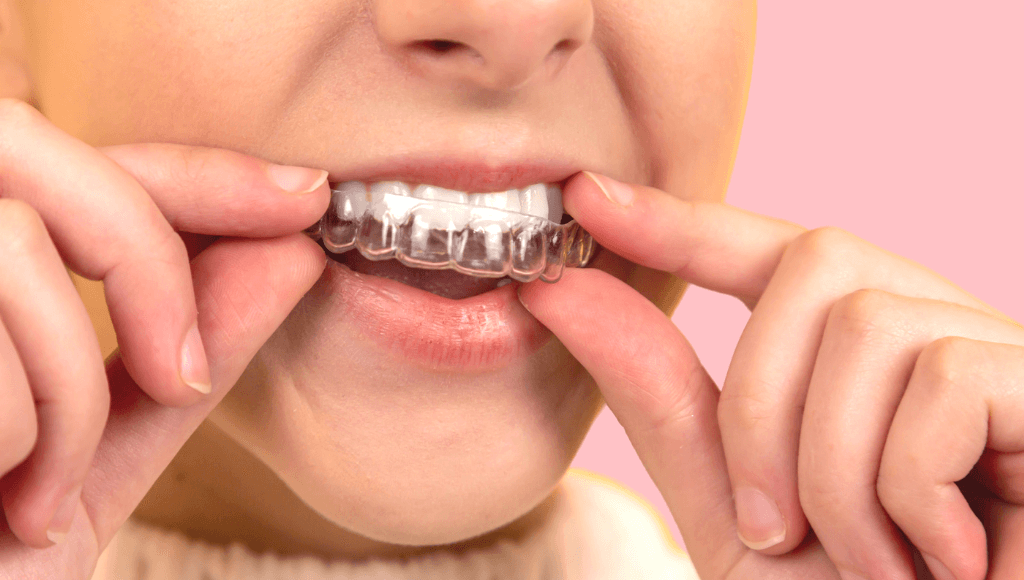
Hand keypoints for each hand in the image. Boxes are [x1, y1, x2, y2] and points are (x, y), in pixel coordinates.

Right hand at [0, 99, 329, 578]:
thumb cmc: (1, 542)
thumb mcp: (106, 435)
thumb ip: (188, 340)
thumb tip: (291, 254)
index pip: (98, 165)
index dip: (206, 174)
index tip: (305, 198)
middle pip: (48, 158)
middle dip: (147, 261)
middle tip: (183, 373)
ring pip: (15, 247)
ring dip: (70, 394)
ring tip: (44, 490)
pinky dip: (26, 443)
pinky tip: (3, 502)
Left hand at [519, 172, 1023, 579]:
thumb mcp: (733, 512)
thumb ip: (661, 401)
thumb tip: (565, 291)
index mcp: (862, 361)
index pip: (771, 254)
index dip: (681, 222)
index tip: (586, 197)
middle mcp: (938, 335)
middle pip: (816, 263)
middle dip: (759, 404)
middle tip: (773, 529)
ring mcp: (1006, 356)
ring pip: (869, 326)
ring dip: (832, 472)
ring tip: (871, 564)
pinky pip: (948, 380)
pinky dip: (909, 487)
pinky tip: (947, 559)